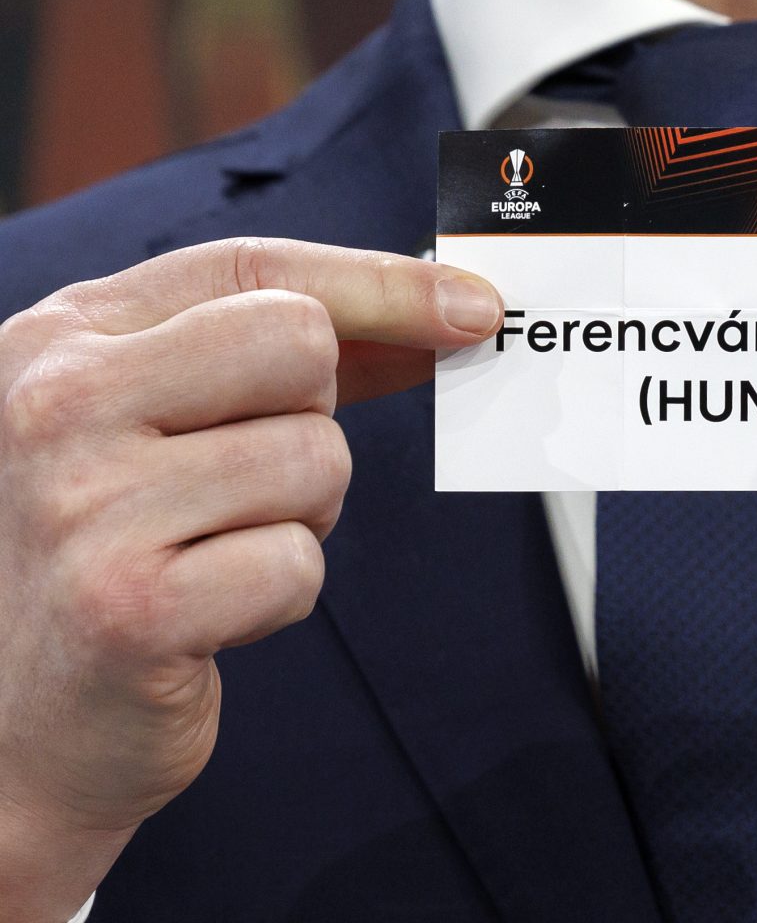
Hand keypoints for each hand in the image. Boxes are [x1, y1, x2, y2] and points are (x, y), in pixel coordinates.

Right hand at [0, 238, 501, 919]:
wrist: (14, 724)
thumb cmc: (111, 554)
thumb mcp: (161, 422)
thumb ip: (280, 358)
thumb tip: (442, 311)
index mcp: (62, 337)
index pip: (252, 267)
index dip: (381, 283)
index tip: (474, 308)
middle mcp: (55, 402)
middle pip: (301, 346)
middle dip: (313, 421)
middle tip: (246, 483)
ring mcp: (82, 503)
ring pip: (316, 459)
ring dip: (297, 518)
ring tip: (212, 551)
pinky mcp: (125, 607)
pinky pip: (298, 564)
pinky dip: (280, 595)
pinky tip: (207, 612)